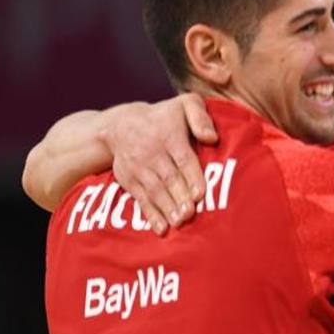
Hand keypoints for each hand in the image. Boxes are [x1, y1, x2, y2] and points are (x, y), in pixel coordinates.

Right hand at [100, 93, 217, 233]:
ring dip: (167, 208)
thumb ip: (200, 116)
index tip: (200, 193)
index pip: (183, 158)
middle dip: (179, 197)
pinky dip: (151, 215)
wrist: (121, 125)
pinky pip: (141, 199)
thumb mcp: (185, 104)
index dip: (192, 176)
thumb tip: (212, 137)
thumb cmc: (164, 117)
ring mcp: (139, 168)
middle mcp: (152, 152)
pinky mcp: (130, 181)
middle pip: (168, 178)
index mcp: (169, 135)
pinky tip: (161, 228)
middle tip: (190, 213)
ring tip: (179, 222)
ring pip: (154, 190)